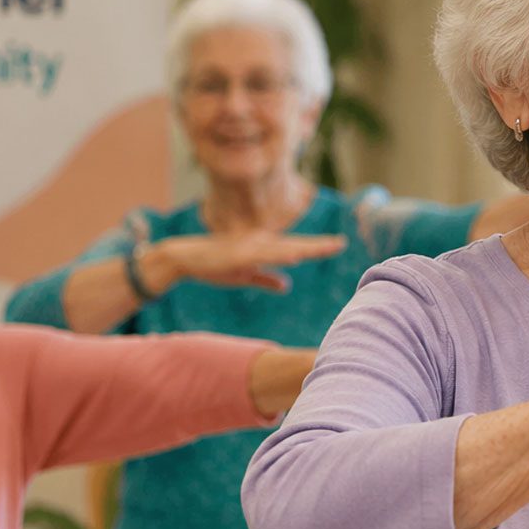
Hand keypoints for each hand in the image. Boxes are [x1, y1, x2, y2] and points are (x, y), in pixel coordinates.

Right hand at [149, 233, 347, 292]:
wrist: (186, 259)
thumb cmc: (215, 265)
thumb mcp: (246, 275)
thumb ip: (267, 279)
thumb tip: (287, 285)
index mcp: (264, 249)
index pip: (296, 248)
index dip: (317, 247)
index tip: (338, 245)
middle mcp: (261, 244)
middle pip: (295, 245)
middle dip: (319, 245)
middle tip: (342, 243)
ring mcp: (250, 247)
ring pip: (284, 248)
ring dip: (305, 247)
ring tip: (327, 247)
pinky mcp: (239, 254)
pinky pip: (263, 256)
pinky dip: (280, 255)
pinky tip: (295, 256)